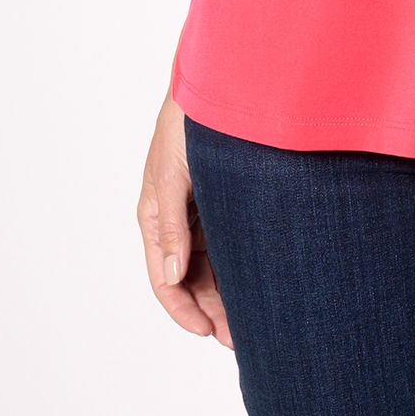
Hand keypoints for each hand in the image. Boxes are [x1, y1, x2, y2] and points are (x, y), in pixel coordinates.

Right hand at [137, 89, 233, 345]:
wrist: (220, 78)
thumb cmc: (186, 122)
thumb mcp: (173, 174)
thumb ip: (172, 226)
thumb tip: (173, 276)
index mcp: (155, 215)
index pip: (165, 278)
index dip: (184, 310)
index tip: (209, 332)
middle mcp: (177, 217)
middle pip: (191, 277)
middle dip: (212, 309)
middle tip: (241, 337)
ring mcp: (202, 208)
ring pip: (213, 262)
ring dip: (228, 290)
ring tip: (255, 320)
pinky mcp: (225, 196)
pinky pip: (230, 240)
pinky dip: (240, 263)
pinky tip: (259, 281)